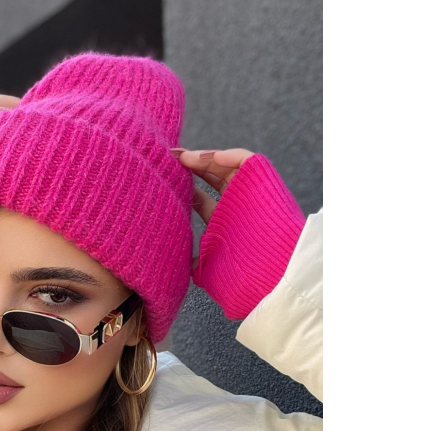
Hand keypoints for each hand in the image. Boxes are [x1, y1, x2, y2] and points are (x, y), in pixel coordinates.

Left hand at [171, 147, 305, 319]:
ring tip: (181, 156)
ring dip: (203, 158)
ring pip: (224, 166)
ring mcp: (248, 193)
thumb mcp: (208, 269)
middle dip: (188, 168)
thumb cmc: (239, 276)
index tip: (160, 184)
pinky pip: (245, 160)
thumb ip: (194, 264)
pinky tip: (203, 156)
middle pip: (210, 179)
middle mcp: (235, 207)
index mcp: (223, 225)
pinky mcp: (262, 181)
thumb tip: (175, 267)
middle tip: (167, 161)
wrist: (270, 272)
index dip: (181, 191)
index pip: (200, 200)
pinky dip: (226, 155)